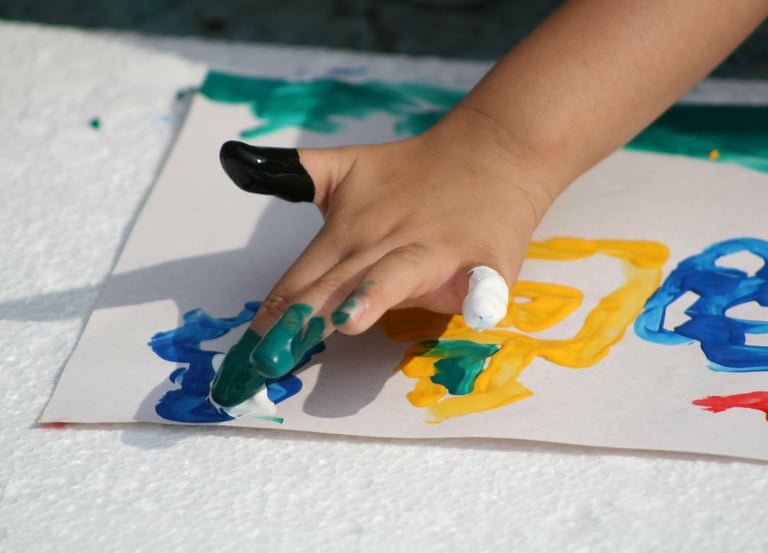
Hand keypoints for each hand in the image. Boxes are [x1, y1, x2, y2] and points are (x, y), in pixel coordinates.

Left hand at [210, 108, 560, 408]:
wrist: (492, 152)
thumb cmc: (413, 173)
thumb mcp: (347, 166)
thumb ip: (295, 174)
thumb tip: (230, 161)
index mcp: (347, 232)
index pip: (297, 283)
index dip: (266, 323)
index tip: (238, 366)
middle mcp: (382, 243)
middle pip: (333, 287)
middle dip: (299, 323)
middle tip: (264, 362)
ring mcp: (434, 251)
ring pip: (397, 275)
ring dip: (373, 296)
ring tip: (349, 319)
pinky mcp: (484, 260)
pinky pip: (483, 281)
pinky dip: (482, 293)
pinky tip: (480, 307)